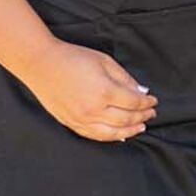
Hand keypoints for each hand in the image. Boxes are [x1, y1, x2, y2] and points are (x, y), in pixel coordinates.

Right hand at [21, 40, 157, 141]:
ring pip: (111, 133)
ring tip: (140, 127)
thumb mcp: (105, 61)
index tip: (154, 101)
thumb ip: (125, 78)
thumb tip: (141, 91)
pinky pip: (94, 135)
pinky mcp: (70, 123)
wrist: (42, 64)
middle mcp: (93, 109)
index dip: (147, 103)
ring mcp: (80, 119)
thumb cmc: (73, 58)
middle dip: (142, 117)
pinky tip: (118, 134)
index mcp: (104, 91)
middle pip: (125, 119)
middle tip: (151, 114)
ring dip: (129, 131)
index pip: (133, 103)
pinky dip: (109, 136)